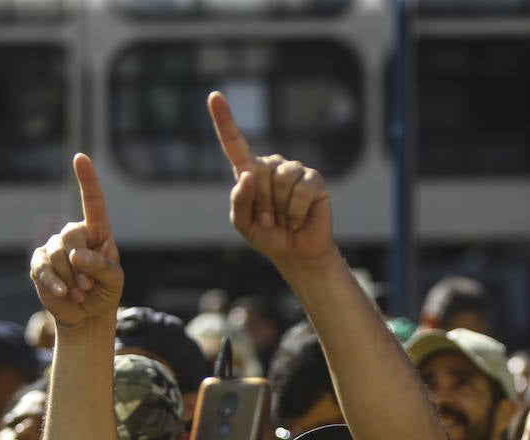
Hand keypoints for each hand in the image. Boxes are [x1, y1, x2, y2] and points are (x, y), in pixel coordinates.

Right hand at [29, 154, 122, 328]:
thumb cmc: (105, 292)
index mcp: (98, 232)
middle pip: (70, 236)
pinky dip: (54, 283)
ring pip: (56, 254)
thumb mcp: (114, 281)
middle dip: (80, 266)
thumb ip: (102, 266)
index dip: (87, 180)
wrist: (87, 315)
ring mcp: (54, 247)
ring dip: (70, 278)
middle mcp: (74, 234)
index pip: (93, 202)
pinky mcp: (39, 263)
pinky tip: (63, 294)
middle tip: (89, 287)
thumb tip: (75, 254)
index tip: (80, 157)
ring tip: (80, 293)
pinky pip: (41, 267)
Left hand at [207, 91, 332, 266]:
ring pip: (280, 179)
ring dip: (279, 208)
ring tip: (284, 220)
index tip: (214, 96)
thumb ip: (239, 201)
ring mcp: (294, 171)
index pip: (234, 143)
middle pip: (259, 171)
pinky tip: (298, 220)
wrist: (297, 253)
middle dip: (261, 202)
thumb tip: (247, 175)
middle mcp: (272, 165)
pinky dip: (295, 211)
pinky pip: (300, 190)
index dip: (224, 120)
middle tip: (268, 220)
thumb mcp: (243, 224)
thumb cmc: (267, 235)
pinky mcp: (314, 180)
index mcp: (249, 172)